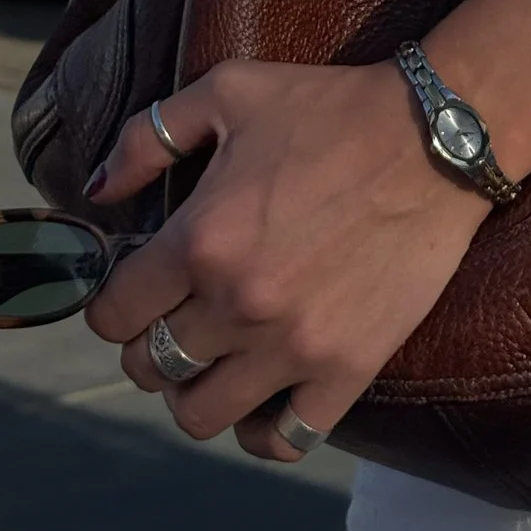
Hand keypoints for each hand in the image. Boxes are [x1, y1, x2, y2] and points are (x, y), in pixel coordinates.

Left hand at [82, 59, 489, 459]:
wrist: (433, 138)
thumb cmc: (329, 107)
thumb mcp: (228, 91)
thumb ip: (147, 136)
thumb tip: (97, 190)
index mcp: (198, 239)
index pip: (112, 314)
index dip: (112, 304)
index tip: (134, 291)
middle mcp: (236, 303)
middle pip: (150, 367)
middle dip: (149, 345)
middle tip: (175, 319)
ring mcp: (293, 345)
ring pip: (201, 415)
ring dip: (196, 390)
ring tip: (214, 359)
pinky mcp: (346, 368)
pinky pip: (283, 439)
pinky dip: (263, 430)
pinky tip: (266, 395)